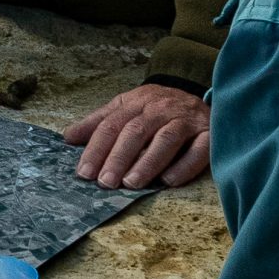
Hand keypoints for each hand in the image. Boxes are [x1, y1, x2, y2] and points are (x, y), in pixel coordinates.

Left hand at [63, 84, 211, 188]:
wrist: (201, 95)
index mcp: (137, 102)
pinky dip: (184, 166)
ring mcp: (186, 119)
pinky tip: (168, 181)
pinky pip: (199, 150)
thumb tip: (68, 137)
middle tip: (105, 182)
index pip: (112, 124)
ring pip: (165, 139)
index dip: (96, 148)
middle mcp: (161, 109)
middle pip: (136, 131)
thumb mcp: (126, 107)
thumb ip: (99, 122)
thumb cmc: (157, 108)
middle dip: (118, 157)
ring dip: (147, 162)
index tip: (84, 172)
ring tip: (131, 184)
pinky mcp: (210, 133)